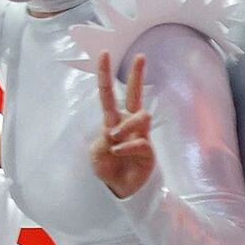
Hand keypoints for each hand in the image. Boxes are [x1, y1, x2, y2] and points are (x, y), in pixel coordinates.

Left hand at [88, 53, 153, 199]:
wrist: (121, 189)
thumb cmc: (108, 167)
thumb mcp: (96, 152)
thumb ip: (102, 139)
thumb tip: (114, 130)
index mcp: (113, 120)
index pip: (108, 94)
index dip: (105, 75)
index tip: (104, 55)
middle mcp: (128, 123)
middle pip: (134, 95)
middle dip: (136, 75)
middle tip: (140, 56)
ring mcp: (140, 135)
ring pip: (140, 116)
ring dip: (125, 126)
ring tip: (114, 138)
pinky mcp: (148, 149)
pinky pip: (140, 141)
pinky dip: (126, 146)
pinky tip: (118, 152)